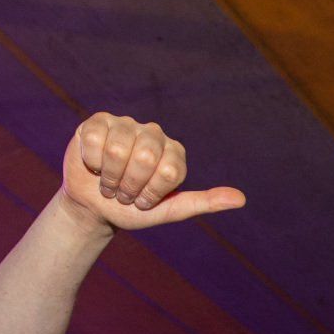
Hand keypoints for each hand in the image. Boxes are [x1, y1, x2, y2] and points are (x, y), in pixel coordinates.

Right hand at [59, 113, 245, 233]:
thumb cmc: (134, 208)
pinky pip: (95, 141)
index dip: (151, 194)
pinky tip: (94, 166)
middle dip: (129, 187)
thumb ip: (204, 202)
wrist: (94, 207)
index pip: (169, 172)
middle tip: (124, 192)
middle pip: (143, 159)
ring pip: (117, 151)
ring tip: (109, 182)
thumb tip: (241, 199)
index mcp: (174, 152)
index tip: (144, 201)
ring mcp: (125, 124)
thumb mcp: (171, 210)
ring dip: (109, 178)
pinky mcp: (98, 122)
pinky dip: (91, 163)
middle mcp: (153, 133)